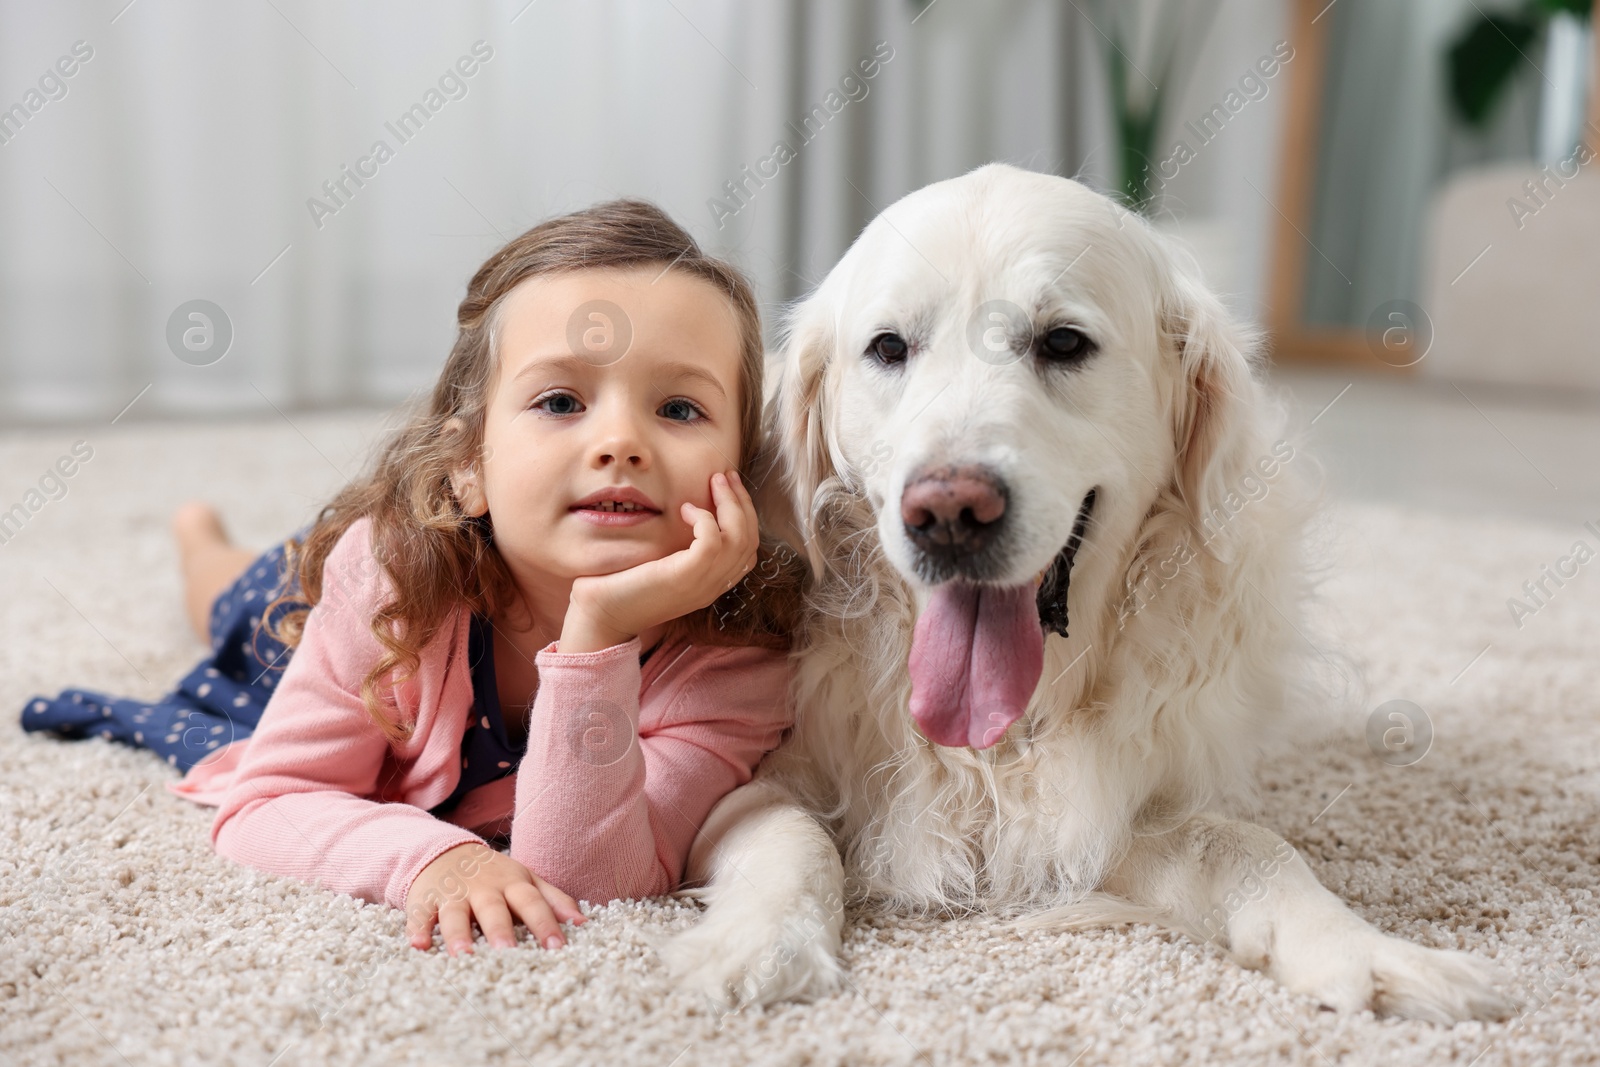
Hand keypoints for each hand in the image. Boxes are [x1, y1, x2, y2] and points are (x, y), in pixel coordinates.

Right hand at [404, 841, 586, 953]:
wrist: (446, 851)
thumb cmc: (495, 875)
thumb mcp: (527, 880)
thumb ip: (554, 900)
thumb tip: (582, 924)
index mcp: (512, 884)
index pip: (532, 903)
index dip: (545, 924)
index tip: (558, 947)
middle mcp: (483, 888)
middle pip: (493, 909)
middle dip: (500, 931)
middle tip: (507, 954)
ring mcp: (453, 894)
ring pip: (455, 914)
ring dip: (458, 935)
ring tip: (463, 957)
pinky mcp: (425, 900)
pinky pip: (419, 916)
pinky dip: (417, 930)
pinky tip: (418, 946)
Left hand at [562, 469, 758, 651]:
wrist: (600, 615)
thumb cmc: (620, 586)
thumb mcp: (660, 565)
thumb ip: (678, 548)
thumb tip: (683, 509)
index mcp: (710, 584)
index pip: (747, 549)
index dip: (745, 515)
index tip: (729, 488)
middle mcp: (712, 586)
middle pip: (748, 540)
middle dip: (742, 502)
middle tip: (727, 476)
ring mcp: (702, 584)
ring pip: (739, 538)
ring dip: (730, 503)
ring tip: (715, 481)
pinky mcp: (685, 577)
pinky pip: (713, 540)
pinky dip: (704, 517)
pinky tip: (685, 509)